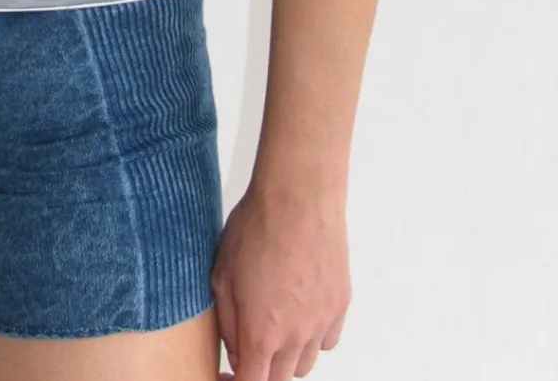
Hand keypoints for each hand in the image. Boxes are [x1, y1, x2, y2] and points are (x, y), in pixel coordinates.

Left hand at [210, 179, 350, 379]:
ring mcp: (322, 322)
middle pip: (280, 379)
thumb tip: (236, 353)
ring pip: (305, 363)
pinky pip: (327, 339)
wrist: (298, 198)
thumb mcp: (222, 276)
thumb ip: (228, 324)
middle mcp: (296, 337)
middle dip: (261, 369)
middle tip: (248, 346)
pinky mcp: (340, 304)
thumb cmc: (255, 229)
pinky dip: (312, 337)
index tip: (228, 374)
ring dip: (287, 356)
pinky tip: (299, 312)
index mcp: (261, 334)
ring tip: (273, 325)